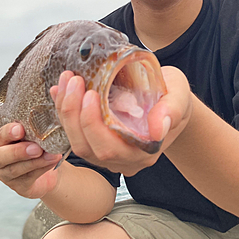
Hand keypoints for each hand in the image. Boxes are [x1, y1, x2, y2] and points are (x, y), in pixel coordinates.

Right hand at [0, 122, 61, 198]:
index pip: (1, 135)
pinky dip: (43, 168)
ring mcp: (6, 174)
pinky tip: (53, 161)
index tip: (21, 129)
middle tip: (36, 148)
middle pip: (1, 156)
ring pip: (16, 169)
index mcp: (1, 140)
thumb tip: (45, 120)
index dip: (9, 133)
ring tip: (51, 155)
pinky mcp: (18, 186)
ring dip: (35, 162)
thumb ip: (34, 129)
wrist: (46, 167)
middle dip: (19, 151)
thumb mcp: (33, 134)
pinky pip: (29, 177)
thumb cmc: (36, 145)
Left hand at [51, 66, 191, 175]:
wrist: (170, 100)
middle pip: (88, 148)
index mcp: (145, 150)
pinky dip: (64, 111)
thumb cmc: (173, 94)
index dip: (95, 125)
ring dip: (66, 111)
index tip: (91, 93)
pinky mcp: (97, 141)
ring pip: (78, 142)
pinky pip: (75, 132)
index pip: (111, 148)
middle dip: (74, 114)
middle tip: (74, 81)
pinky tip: (59, 89)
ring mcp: (109, 153)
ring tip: (66, 80)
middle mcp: (124, 158)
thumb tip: (158, 129)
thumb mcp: (179, 94)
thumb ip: (172, 110)